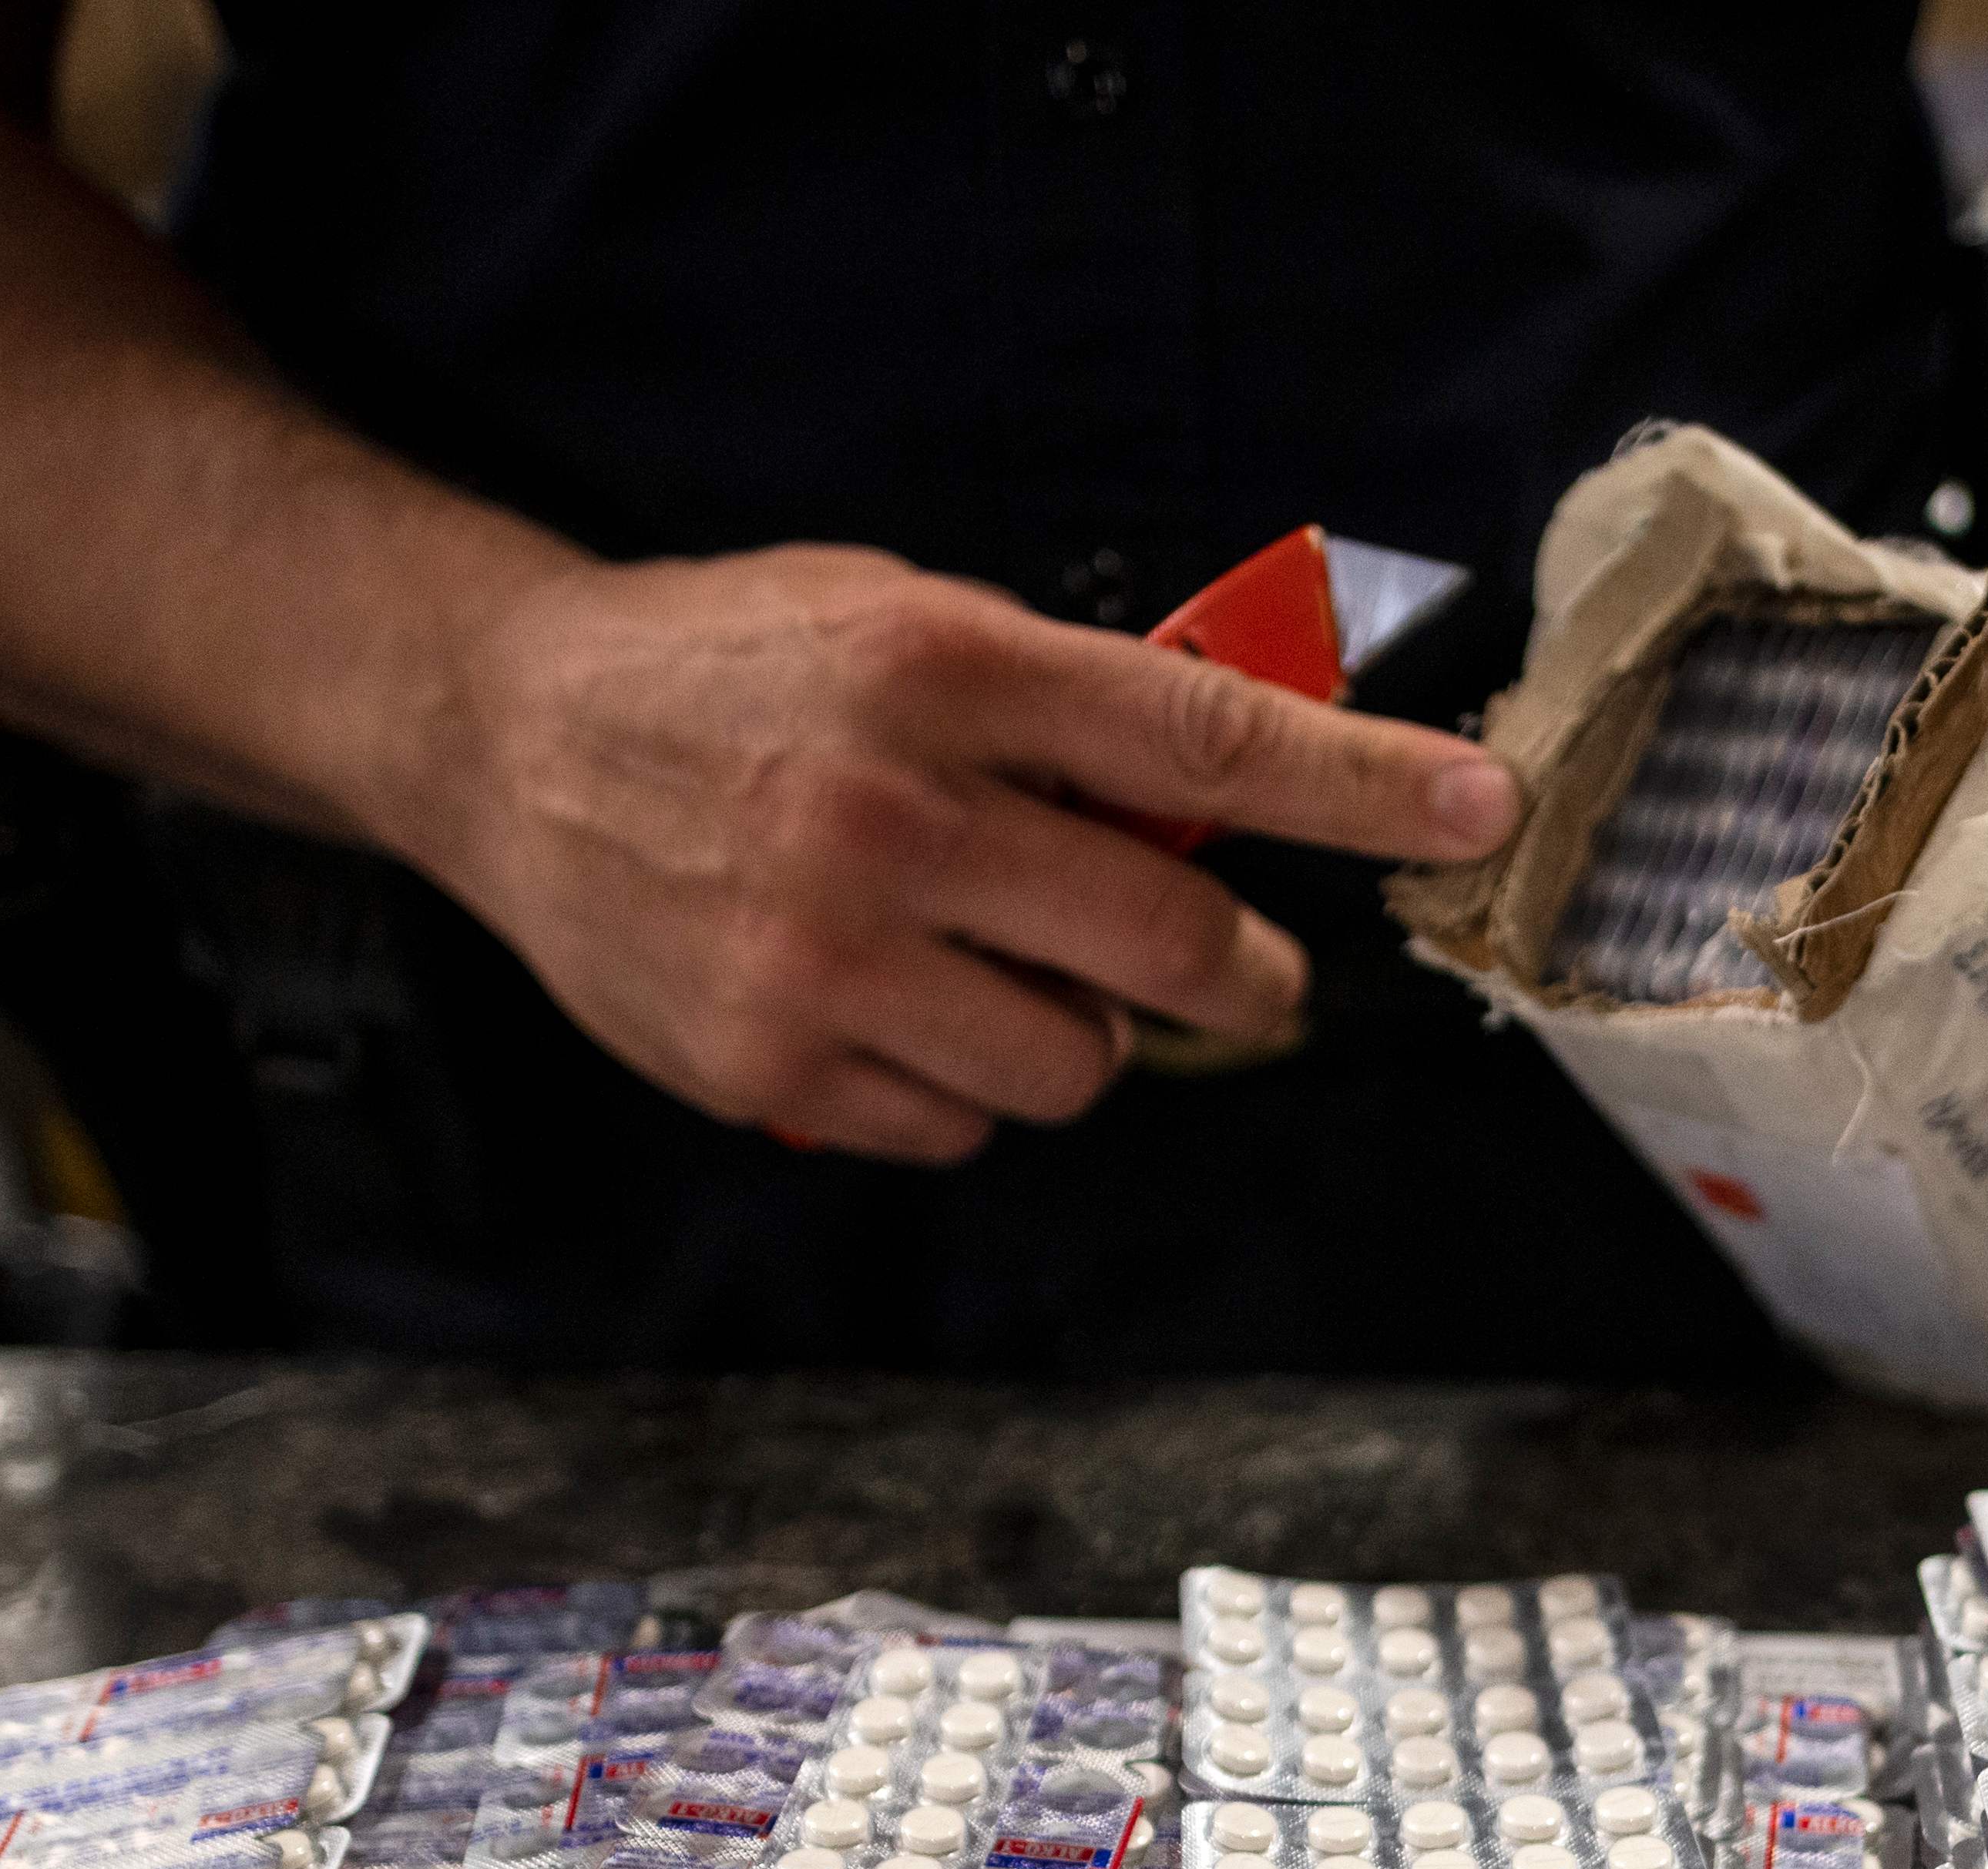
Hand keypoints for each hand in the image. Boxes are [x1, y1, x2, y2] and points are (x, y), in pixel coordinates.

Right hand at [391, 545, 1522, 1159]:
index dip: (1360, 787)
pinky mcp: (769, 1063)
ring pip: (1077, 1068)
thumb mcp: (906, 622)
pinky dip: (959, 1084)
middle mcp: (889, 816)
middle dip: (1237, 977)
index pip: (1202, 743)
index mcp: (945, 675)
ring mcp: (824, 955)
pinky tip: (889, 1006)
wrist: (509, 736)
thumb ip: (1062, 711)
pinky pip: (961, 1127)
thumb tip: (1236, 808)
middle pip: (1167, 949)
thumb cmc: (742, 670)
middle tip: (1240, 974)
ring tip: (991, 965)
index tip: (1478, 808)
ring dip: (1078, 1035)